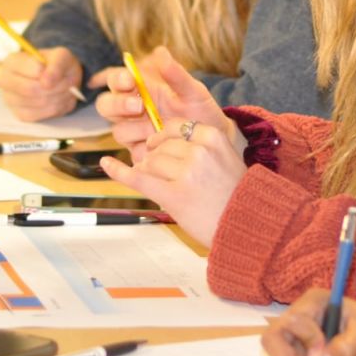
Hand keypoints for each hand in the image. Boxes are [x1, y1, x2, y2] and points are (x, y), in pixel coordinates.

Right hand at [0, 47, 84, 121]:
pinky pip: (40, 116)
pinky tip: (59, 100)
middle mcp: (5, 80)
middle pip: (32, 89)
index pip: (35, 70)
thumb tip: (46, 82)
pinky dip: (55, 109)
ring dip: (59, 98)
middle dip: (57, 87)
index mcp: (11, 61)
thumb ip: (56, 65)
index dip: (53, 73)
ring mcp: (10, 99)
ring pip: (39, 103)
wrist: (56, 78)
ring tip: (66, 90)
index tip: (62, 72)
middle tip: (68, 83)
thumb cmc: (55, 65)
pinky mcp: (19, 114)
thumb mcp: (61, 56)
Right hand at [93, 46, 232, 161]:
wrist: (214, 141)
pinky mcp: (140, 154)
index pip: (115, 80)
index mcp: (139, 90)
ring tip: (158, 127)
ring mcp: (134, 133)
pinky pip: (133, 153)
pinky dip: (145, 148)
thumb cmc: (201, 111)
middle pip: (105, 106)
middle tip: (139, 105)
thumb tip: (161, 52)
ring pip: (118, 130)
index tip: (130, 79)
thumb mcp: (193, 92)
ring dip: (135, 128)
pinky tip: (161, 144)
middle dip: (118, 104)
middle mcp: (131, 111)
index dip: (117, 79)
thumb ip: (177, 75)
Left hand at [99, 117, 245, 245]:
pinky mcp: (172, 195)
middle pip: (160, 145)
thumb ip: (198, 146)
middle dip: (156, 159)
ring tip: (163, 187)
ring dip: (149, 173)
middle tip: (165, 175)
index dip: (164, 139)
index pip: (174, 127)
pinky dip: (118, 171)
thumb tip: (158, 141)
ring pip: (149, 162)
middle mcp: (199, 150)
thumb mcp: (225, 159)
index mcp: (213, 136)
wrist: (249, 228)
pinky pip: (137, 178)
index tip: (161, 148)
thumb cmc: (236, 197)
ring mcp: (185, 172)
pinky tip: (106, 164)